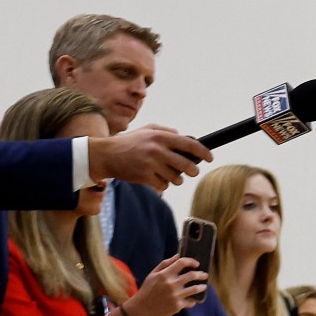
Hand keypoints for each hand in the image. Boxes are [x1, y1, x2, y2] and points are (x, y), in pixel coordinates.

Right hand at [88, 126, 210, 190]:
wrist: (105, 155)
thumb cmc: (127, 142)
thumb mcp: (146, 130)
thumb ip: (165, 131)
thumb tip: (182, 136)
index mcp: (160, 137)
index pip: (189, 144)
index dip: (203, 152)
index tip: (210, 158)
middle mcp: (157, 149)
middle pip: (187, 165)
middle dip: (193, 171)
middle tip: (191, 171)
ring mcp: (151, 164)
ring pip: (176, 178)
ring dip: (176, 179)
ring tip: (167, 174)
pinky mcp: (145, 176)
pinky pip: (163, 185)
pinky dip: (162, 184)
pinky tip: (155, 179)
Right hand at [126, 255, 206, 315]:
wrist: (141, 308)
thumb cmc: (147, 289)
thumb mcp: (153, 274)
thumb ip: (166, 264)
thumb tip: (178, 255)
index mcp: (164, 275)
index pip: (182, 262)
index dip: (191, 261)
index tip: (197, 264)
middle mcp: (171, 284)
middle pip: (192, 275)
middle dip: (201, 274)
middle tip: (204, 275)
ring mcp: (175, 296)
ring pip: (195, 289)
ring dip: (202, 287)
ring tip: (203, 286)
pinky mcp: (177, 306)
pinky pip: (190, 302)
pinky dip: (192, 301)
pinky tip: (193, 300)